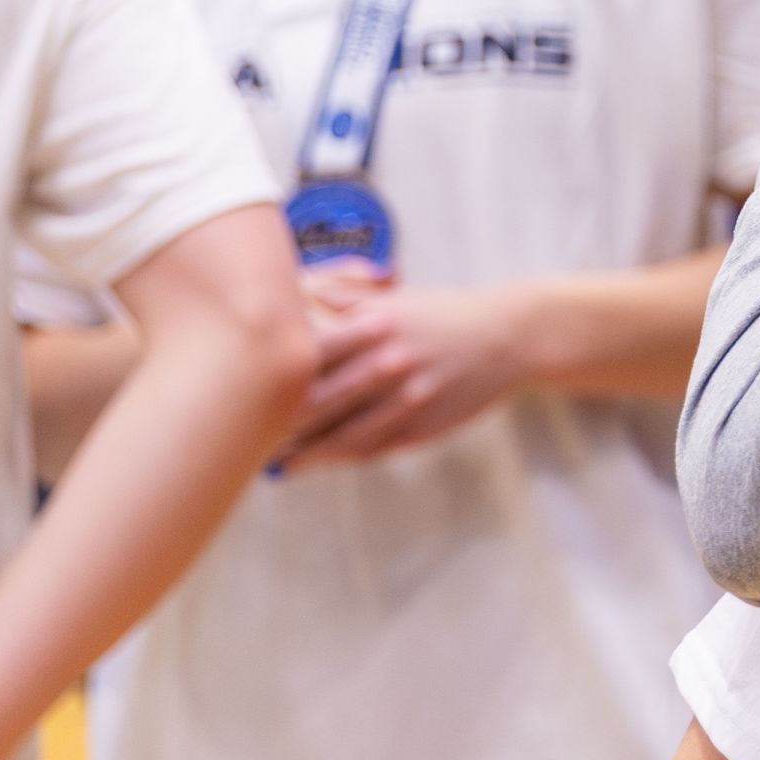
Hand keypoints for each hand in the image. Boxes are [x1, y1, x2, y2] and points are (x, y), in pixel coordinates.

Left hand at [277, 263, 531, 468]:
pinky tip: (319, 463)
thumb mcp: (393, 298)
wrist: (508, 337)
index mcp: (375, 325)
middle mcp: (389, 362)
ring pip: (344, 435)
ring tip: (278, 461)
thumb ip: (341, 298)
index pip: (311, 359)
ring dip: (307, 452)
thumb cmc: (442, 315)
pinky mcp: (424, 427)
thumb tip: (290, 296)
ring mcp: (408, 399)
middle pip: (321, 402)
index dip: (279, 381)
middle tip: (253, 436)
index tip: (251, 393)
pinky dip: (341, 459)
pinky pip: (373, 449)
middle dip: (284, 425)